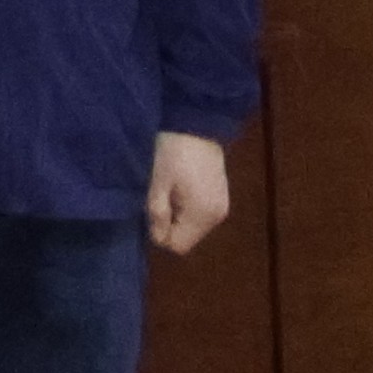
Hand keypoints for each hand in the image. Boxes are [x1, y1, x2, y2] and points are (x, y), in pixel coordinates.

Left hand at [150, 132, 233, 256]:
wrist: (197, 126)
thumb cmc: (173, 153)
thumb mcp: (158, 183)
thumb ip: (158, 213)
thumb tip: (158, 239)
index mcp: (202, 214)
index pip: (179, 246)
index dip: (160, 234)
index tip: (150, 213)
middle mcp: (217, 216)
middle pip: (187, 238)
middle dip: (168, 226)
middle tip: (158, 200)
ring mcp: (222, 207)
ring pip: (193, 227)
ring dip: (177, 217)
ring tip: (168, 191)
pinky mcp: (221, 197)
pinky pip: (200, 215)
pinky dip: (187, 209)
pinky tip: (179, 188)